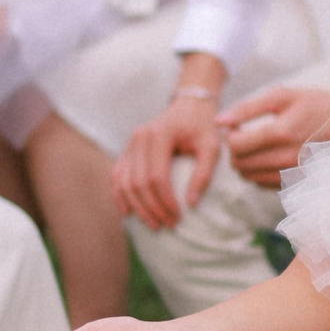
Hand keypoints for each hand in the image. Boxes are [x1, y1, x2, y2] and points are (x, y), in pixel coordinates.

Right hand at [114, 92, 221, 229]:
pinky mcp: (128, 150)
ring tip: (152, 224)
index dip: (165, 200)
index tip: (178, 217)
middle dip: (152, 208)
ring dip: (136, 207)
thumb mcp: (212, 146)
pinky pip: (117, 175)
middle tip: (167, 225)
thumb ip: (204, 173)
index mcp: (159, 134)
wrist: (190, 105)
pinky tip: (127, 212)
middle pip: (138, 182)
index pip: (157, 176)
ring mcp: (130, 143)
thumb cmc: (203, 126)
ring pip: (124, 181)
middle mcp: (139, 137)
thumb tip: (191, 204)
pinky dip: (120, 195)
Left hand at [221, 84, 329, 187]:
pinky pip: (263, 184)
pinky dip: (259, 172)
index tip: (238, 128)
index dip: (230, 136)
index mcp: (280, 132)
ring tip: (257, 146)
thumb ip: (247, 108)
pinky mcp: (296, 183)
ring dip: (245, 163)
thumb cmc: (317, 105)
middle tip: (245, 136)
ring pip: (249, 177)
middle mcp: (285, 158)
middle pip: (239, 164)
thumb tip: (218, 122)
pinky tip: (270, 157)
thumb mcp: (283, 96)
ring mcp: (292, 174)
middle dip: (235, 151)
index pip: (235, 145)